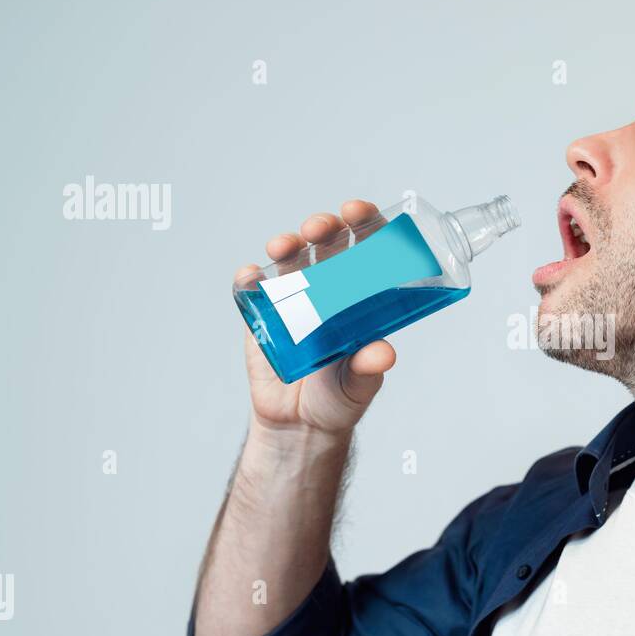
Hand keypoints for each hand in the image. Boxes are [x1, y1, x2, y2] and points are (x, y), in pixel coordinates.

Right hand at [235, 200, 396, 436]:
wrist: (300, 424)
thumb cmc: (338, 397)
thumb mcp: (360, 385)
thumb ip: (370, 368)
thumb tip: (383, 352)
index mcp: (361, 295)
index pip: (367, 248)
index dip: (365, 224)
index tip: (358, 212)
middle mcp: (329, 288)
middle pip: (327, 243)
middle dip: (324, 226)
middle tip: (322, 227)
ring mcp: (294, 298)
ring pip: (291, 258)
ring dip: (287, 243)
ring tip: (285, 246)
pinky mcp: (263, 314)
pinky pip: (254, 288)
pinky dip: (251, 277)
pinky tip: (252, 275)